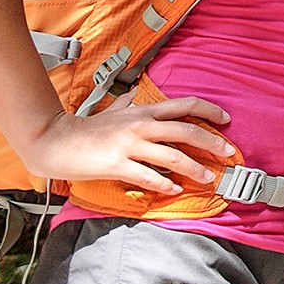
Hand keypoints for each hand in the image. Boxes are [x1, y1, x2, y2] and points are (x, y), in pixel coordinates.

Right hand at [19, 92, 233, 195]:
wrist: (55, 140)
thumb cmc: (85, 128)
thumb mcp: (111, 111)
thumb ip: (126, 104)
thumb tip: (135, 94)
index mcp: (143, 110)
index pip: (185, 105)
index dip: (209, 111)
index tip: (226, 120)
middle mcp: (140, 124)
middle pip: (186, 130)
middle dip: (212, 141)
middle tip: (228, 153)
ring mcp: (129, 144)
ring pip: (172, 156)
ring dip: (194, 168)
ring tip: (208, 177)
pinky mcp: (117, 164)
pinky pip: (148, 176)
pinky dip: (164, 184)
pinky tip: (174, 190)